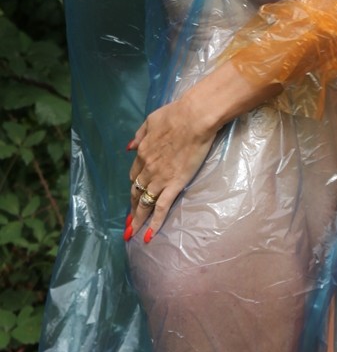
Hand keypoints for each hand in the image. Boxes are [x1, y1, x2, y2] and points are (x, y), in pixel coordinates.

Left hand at [126, 94, 216, 241]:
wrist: (194, 118)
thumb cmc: (175, 115)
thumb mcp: (150, 120)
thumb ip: (139, 135)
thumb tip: (128, 148)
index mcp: (142, 152)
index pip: (134, 174)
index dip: (134, 185)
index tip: (134, 193)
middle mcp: (147, 168)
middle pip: (136, 191)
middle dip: (131, 207)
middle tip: (128, 221)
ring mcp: (160, 178)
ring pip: (144, 203)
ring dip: (137, 220)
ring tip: (132, 233)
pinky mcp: (174, 184)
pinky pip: (161, 208)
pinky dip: (154, 223)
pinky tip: (148, 236)